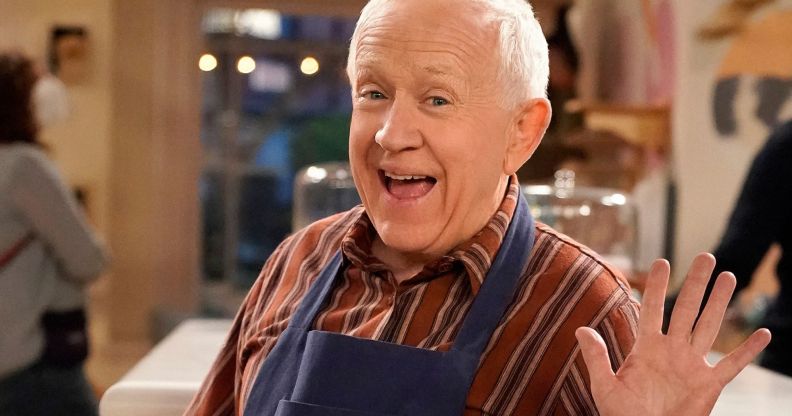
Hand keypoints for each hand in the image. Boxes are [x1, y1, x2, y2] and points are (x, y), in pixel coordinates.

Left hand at [575, 253, 771, 415]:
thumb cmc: (623, 415)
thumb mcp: (604, 386)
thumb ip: (596, 357)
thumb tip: (580, 329)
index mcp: (646, 347)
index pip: (653, 309)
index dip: (658, 287)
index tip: (662, 262)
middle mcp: (671, 350)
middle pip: (686, 309)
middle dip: (696, 283)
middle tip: (705, 256)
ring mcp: (692, 365)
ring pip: (709, 326)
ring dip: (719, 302)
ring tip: (730, 277)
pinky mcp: (709, 385)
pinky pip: (732, 365)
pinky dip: (747, 351)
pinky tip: (762, 334)